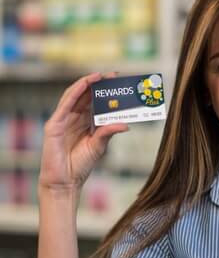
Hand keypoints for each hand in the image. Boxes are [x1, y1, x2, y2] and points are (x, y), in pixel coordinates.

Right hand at [38, 71, 128, 191]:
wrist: (65, 181)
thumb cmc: (80, 165)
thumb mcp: (99, 146)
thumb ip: (108, 133)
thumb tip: (125, 124)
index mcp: (85, 123)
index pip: (95, 102)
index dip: (105, 91)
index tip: (118, 82)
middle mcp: (73, 119)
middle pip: (86, 96)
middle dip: (98, 84)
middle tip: (113, 75)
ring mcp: (62, 120)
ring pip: (75, 96)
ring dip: (86, 84)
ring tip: (100, 76)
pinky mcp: (54, 125)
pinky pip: (65, 104)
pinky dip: (74, 92)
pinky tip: (84, 84)